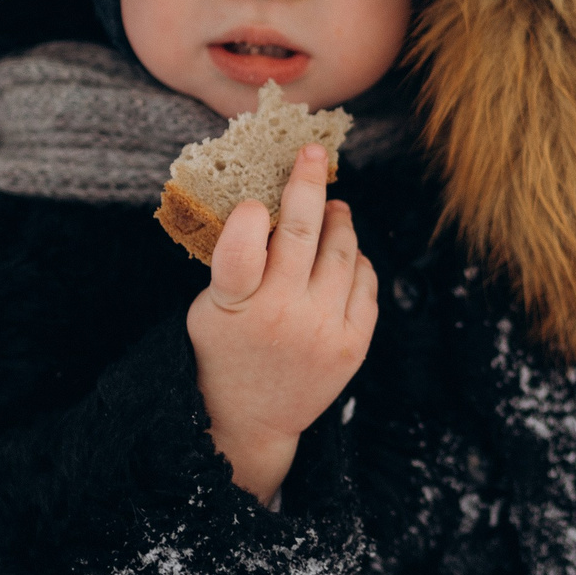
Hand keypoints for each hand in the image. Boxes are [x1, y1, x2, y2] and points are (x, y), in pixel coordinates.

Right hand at [187, 145, 379, 501]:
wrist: (248, 419)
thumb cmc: (224, 349)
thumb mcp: (210, 306)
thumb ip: (236, 262)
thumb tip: (274, 202)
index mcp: (234, 305)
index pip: (242, 248)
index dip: (253, 216)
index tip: (259, 201)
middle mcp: (281, 316)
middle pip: (304, 233)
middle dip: (308, 183)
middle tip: (312, 155)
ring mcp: (322, 330)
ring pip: (342, 252)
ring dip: (339, 221)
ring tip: (334, 207)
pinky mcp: (352, 345)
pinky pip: (365, 283)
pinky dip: (356, 261)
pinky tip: (345, 253)